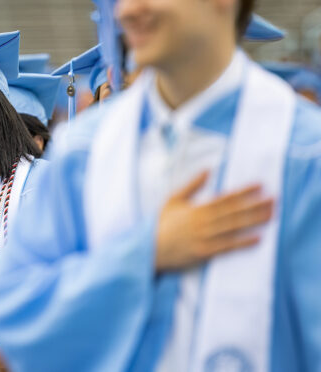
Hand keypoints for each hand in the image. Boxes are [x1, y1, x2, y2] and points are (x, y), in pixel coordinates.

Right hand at [155, 171, 273, 271]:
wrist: (148, 249)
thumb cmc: (160, 225)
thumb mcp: (172, 200)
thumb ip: (192, 185)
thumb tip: (208, 169)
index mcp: (196, 209)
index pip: (225, 198)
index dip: (244, 192)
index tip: (260, 186)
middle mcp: (202, 223)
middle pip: (234, 212)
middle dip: (255, 205)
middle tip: (274, 199)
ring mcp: (204, 238)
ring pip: (234, 228)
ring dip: (254, 221)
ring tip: (271, 215)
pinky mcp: (204, 253)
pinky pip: (227, 247)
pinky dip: (243, 243)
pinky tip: (257, 238)